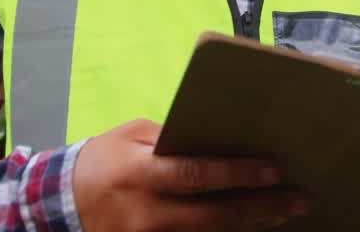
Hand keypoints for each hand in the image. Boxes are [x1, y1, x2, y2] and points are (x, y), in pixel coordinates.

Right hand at [72, 119, 308, 230]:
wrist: (59, 204)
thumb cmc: (103, 160)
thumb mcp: (132, 136)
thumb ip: (172, 139)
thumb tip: (218, 139)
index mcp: (141, 173)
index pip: (195, 174)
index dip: (236, 174)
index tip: (274, 170)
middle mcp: (147, 212)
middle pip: (213, 215)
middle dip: (260, 208)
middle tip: (299, 199)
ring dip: (251, 225)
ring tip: (285, 214)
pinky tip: (253, 228)